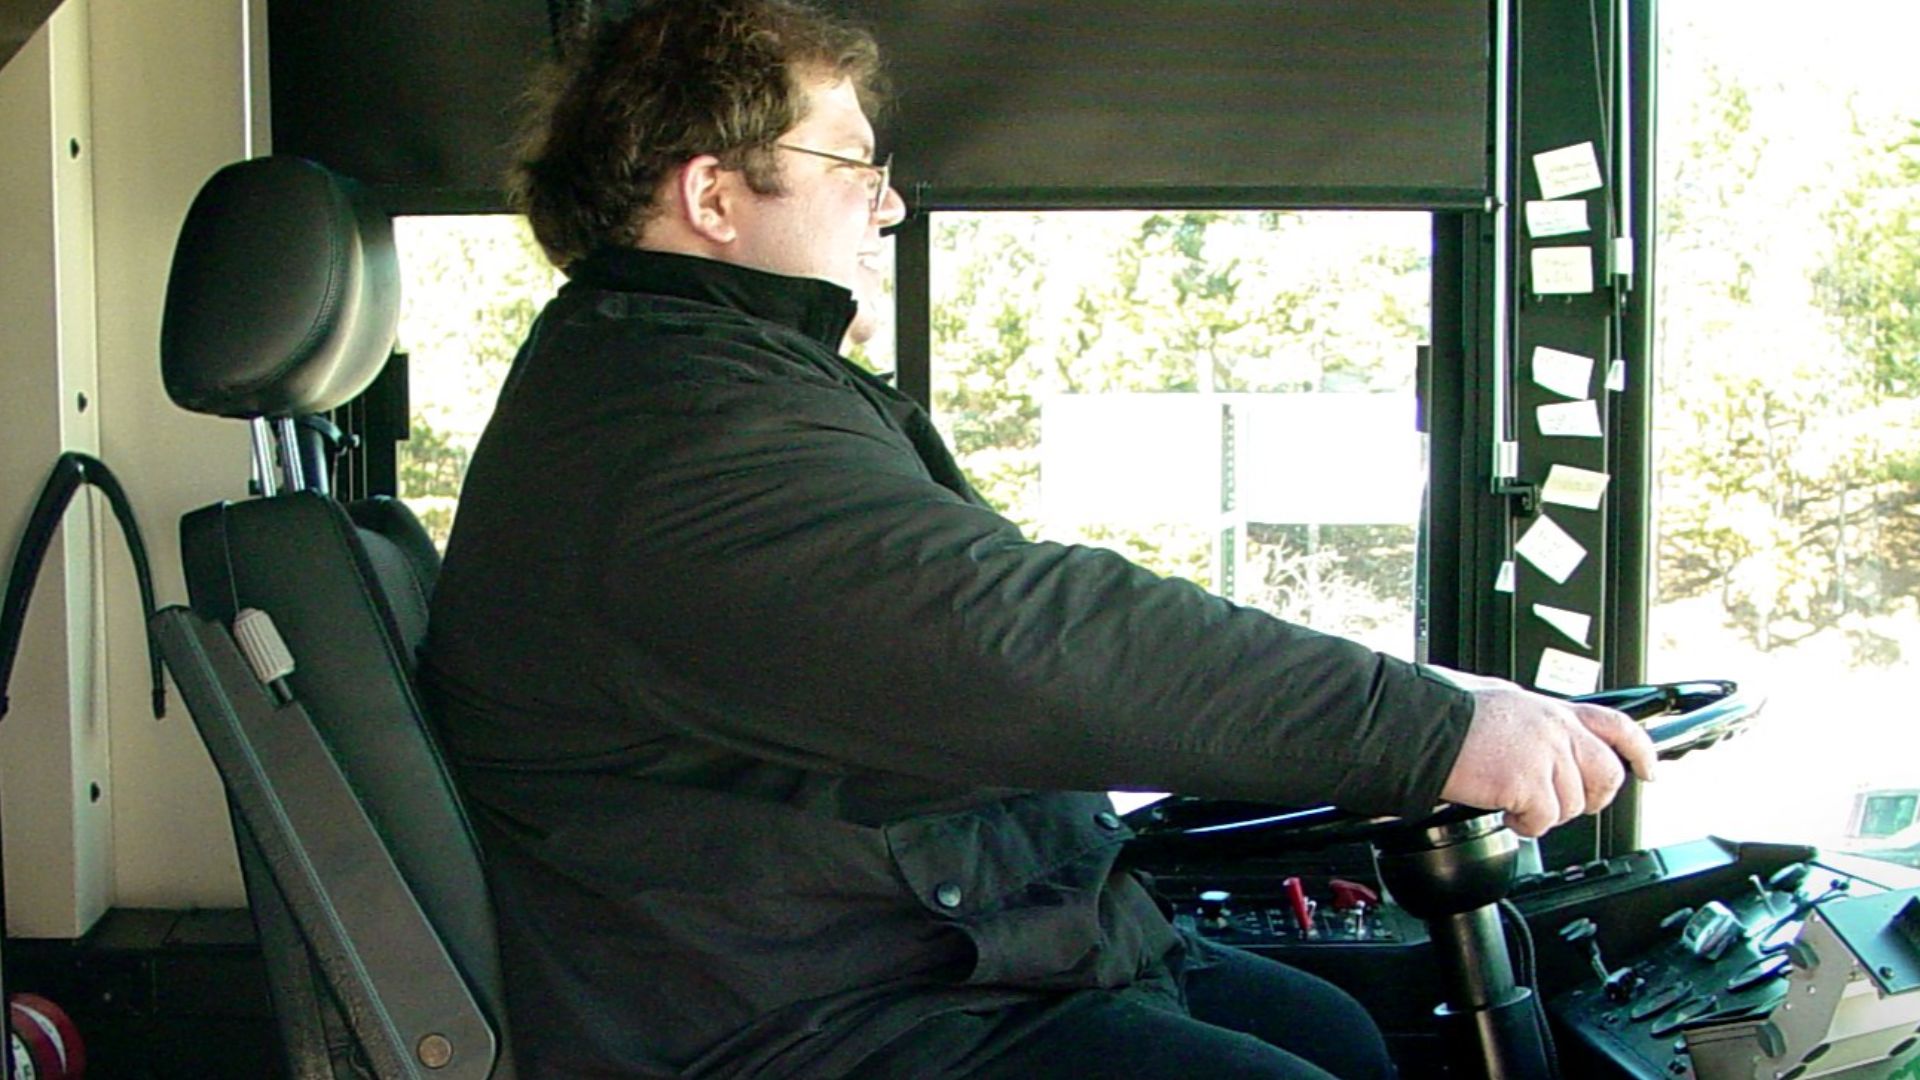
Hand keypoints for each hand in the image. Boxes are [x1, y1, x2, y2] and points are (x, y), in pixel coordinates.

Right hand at [1438, 683, 1656, 837]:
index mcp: (1551, 709)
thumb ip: (1530, 722)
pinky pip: (1544, 819)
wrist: (1421, 725)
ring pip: (1573, 804)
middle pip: (1605, 774)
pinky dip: (1524, 823)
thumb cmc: (1446, 711)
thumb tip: (1534, 741)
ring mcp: (1546, 756)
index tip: (1648, 769)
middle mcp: (1556, 730)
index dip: (1639, 750)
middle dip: (1590, 797)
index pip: (1615, 725)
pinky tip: (1503, 809)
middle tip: (1562, 804)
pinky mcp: (1529, 782)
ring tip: (1513, 802)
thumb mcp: (1500, 702)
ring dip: (1544, 812)